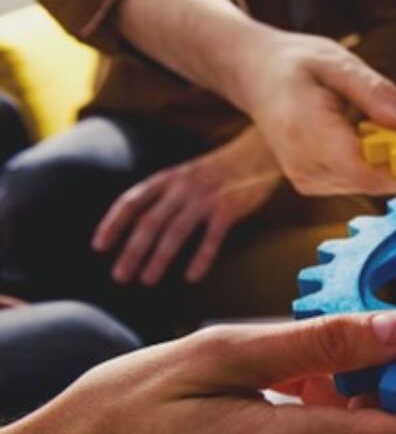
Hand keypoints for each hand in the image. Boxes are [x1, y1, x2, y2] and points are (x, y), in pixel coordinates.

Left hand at [92, 128, 281, 285]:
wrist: (257, 153)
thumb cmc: (219, 170)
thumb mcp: (185, 174)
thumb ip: (166, 194)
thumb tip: (141, 224)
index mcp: (167, 178)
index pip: (131, 202)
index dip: (113, 224)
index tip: (99, 247)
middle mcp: (182, 187)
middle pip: (150, 222)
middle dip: (132, 251)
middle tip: (120, 276)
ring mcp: (206, 198)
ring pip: (175, 232)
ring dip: (158, 259)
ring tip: (147, 280)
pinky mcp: (229, 209)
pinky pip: (211, 238)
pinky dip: (201, 259)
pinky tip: (191, 276)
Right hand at [114, 0, 395, 196]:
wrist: (256, 75)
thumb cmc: (297, 63)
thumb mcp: (337, 61)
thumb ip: (375, 92)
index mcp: (304, 132)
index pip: (364, 170)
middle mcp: (303, 165)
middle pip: (371, 182)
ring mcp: (307, 179)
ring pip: (369, 185)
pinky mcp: (314, 183)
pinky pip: (358, 181)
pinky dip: (381, 166)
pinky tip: (392, 143)